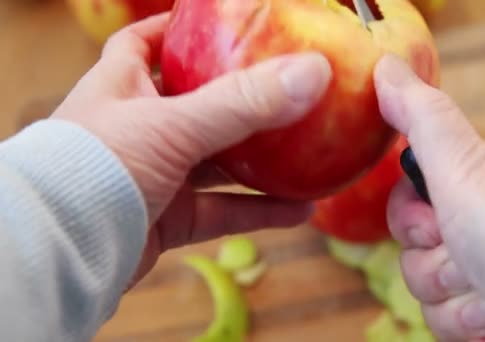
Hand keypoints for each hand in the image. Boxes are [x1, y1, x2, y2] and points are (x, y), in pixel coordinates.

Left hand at [50, 13, 331, 285]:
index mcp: (122, 87)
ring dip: (260, 163)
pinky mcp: (167, 220)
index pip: (144, 43)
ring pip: (216, 164)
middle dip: (237, 99)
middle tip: (282, 90)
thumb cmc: (98, 169)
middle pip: (195, 104)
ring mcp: (154, 176)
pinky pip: (222, 211)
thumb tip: (312, 72)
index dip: (178, 31)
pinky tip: (300, 210)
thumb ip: (242, 102)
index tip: (218, 25)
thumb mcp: (171, 125)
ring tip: (306, 152)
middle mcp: (137, 128)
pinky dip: (259, 212)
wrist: (60, 255)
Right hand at [373, 54, 484, 340]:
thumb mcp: (464, 166)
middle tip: (471, 255)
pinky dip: (467, 323)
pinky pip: (443, 322)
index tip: (437, 220)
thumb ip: (422, 118)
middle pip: (411, 250)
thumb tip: (385, 66)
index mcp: (476, 188)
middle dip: (435, 260)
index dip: (409, 218)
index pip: (406, 203)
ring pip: (423, 289)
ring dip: (454, 295)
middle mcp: (481, 229)